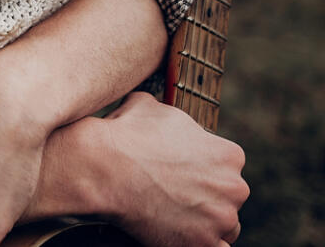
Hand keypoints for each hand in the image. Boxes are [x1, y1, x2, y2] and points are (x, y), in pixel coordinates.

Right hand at [43, 93, 248, 246]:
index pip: (227, 167)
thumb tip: (153, 107)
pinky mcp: (203, 244)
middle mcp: (234, 187)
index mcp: (228, 154)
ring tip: (175, 216)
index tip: (182, 173)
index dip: (203, 170)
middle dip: (208, 197)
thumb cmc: (124, 136)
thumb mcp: (148, 106)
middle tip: (176, 195)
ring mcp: (221, 218)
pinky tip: (181, 235)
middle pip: (229, 197)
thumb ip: (166, 111)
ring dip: (206, 222)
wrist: (103, 168)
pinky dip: (200, 243)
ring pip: (224, 225)